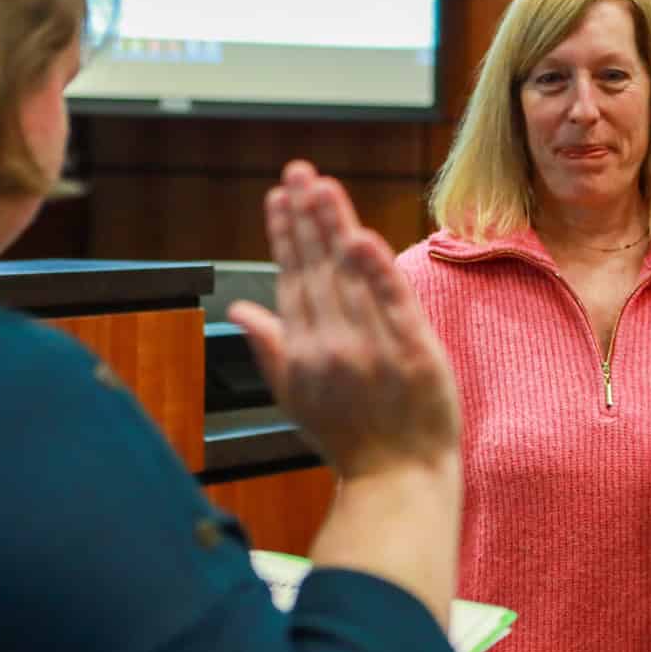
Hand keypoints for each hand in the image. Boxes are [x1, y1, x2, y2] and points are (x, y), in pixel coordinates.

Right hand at [229, 160, 459, 479]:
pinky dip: (376, 271)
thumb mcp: (296, 397)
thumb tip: (237, 310)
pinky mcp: (412, 353)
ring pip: (349, 278)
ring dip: (334, 228)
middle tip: (298, 171)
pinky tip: (362, 237)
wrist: (397, 480)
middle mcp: (331, 345)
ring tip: (321, 186)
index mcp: (303, 352)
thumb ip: (269, 347)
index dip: (285, 236)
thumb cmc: (350, 440)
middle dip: (305, 217)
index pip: (291, 279)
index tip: (279, 197)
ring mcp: (371, 349)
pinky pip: (392, 304)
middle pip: (316, 269)